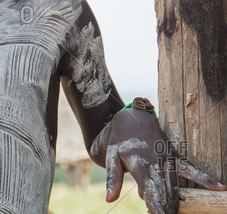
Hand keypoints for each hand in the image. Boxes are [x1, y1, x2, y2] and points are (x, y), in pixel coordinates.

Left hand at [105, 108, 226, 213]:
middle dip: (165, 207)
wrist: (132, 118)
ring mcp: (168, 158)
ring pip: (176, 185)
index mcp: (139, 163)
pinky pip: (191, 168)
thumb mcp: (110, 157)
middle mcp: (156, 161)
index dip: (154, 205)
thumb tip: (109, 199)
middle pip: (164, 190)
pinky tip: (220, 187)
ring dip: (175, 202)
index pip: (149, 189)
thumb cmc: (120, 141)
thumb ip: (112, 178)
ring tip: (173, 213)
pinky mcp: (175, 155)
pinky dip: (205, 178)